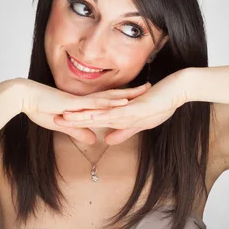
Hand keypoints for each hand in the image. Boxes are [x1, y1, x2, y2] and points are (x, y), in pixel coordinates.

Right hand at [20, 79, 151, 143]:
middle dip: (131, 92)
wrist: (24, 96)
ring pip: (108, 98)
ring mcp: (81, 100)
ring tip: (143, 92)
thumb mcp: (64, 125)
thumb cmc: (39, 108)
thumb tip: (95, 140)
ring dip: (125, 95)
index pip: (107, 100)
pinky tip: (122, 103)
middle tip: (149, 88)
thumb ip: (79, 131)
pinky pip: (95, 104)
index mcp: (84, 104)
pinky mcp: (74, 103)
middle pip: (112, 95)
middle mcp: (85, 100)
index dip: (123, 97)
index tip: (139, 95)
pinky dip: (109, 104)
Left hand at [53, 72, 188, 144]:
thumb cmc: (161, 104)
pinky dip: (104, 115)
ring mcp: (125, 106)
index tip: (58, 122)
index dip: (76, 120)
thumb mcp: (138, 123)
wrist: (177, 89)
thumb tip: (105, 140)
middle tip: (51, 119)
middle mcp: (117, 107)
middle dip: (71, 117)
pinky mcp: (134, 106)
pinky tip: (93, 118)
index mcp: (117, 111)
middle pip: (90, 113)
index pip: (92, 117)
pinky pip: (116, 112)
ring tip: (64, 118)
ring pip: (99, 112)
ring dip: (82, 115)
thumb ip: (122, 131)